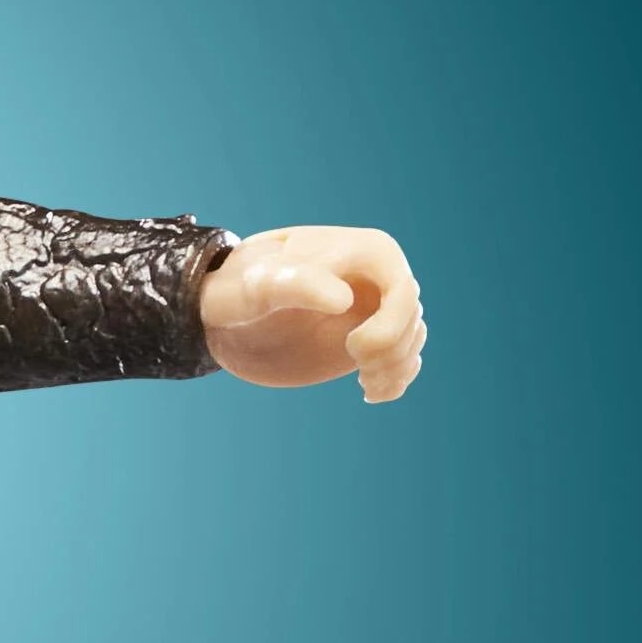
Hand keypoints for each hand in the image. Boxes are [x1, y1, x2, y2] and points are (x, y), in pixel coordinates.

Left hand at [202, 226, 425, 401]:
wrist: (229, 312)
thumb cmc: (240, 291)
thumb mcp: (258, 287)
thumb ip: (295, 284)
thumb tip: (343, 299)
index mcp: (364, 250)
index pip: (403, 293)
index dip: (389, 329)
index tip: (352, 350)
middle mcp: (377, 274)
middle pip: (412, 318)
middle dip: (392, 350)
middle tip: (358, 366)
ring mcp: (374, 304)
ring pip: (411, 338)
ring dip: (395, 367)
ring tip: (366, 383)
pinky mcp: (368, 333)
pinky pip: (403, 356)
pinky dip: (396, 379)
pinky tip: (371, 392)